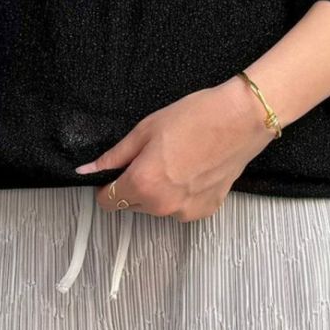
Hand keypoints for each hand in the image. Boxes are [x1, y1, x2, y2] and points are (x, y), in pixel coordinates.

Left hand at [76, 77, 276, 221]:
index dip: (107, 187)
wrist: (241, 120)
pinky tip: (194, 171)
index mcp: (143, 184)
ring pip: (158, 207)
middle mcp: (161, 205)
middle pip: (133, 204)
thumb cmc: (197, 118)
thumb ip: (115, 156)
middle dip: (136, 185)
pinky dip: (182, 194)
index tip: (115, 175)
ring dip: (160, 191)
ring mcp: (184, 212)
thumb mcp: (146, 130)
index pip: (109, 202)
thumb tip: (88, 169)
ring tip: (179, 161)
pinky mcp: (203, 211)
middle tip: (155, 157)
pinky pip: (181, 207)